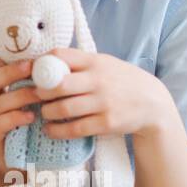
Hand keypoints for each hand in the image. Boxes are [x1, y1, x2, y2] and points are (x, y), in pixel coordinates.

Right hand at [0, 56, 41, 173]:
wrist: (26, 166)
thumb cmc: (31, 131)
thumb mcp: (32, 105)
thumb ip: (35, 87)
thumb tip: (56, 64)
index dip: (2, 60)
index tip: (28, 58)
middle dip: (11, 72)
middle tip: (33, 68)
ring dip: (20, 96)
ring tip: (40, 95)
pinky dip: (15, 118)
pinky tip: (31, 117)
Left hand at [33, 47, 169, 140]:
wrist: (153, 103)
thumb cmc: (121, 81)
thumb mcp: (105, 63)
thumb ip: (80, 62)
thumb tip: (44, 61)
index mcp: (95, 62)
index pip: (61, 56)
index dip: (41, 63)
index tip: (32, 72)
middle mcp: (98, 80)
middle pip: (57, 84)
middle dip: (40, 91)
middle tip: (34, 95)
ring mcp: (103, 103)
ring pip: (63, 109)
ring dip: (47, 112)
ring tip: (43, 113)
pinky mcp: (107, 123)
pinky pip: (75, 129)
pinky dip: (57, 131)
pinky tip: (50, 129)